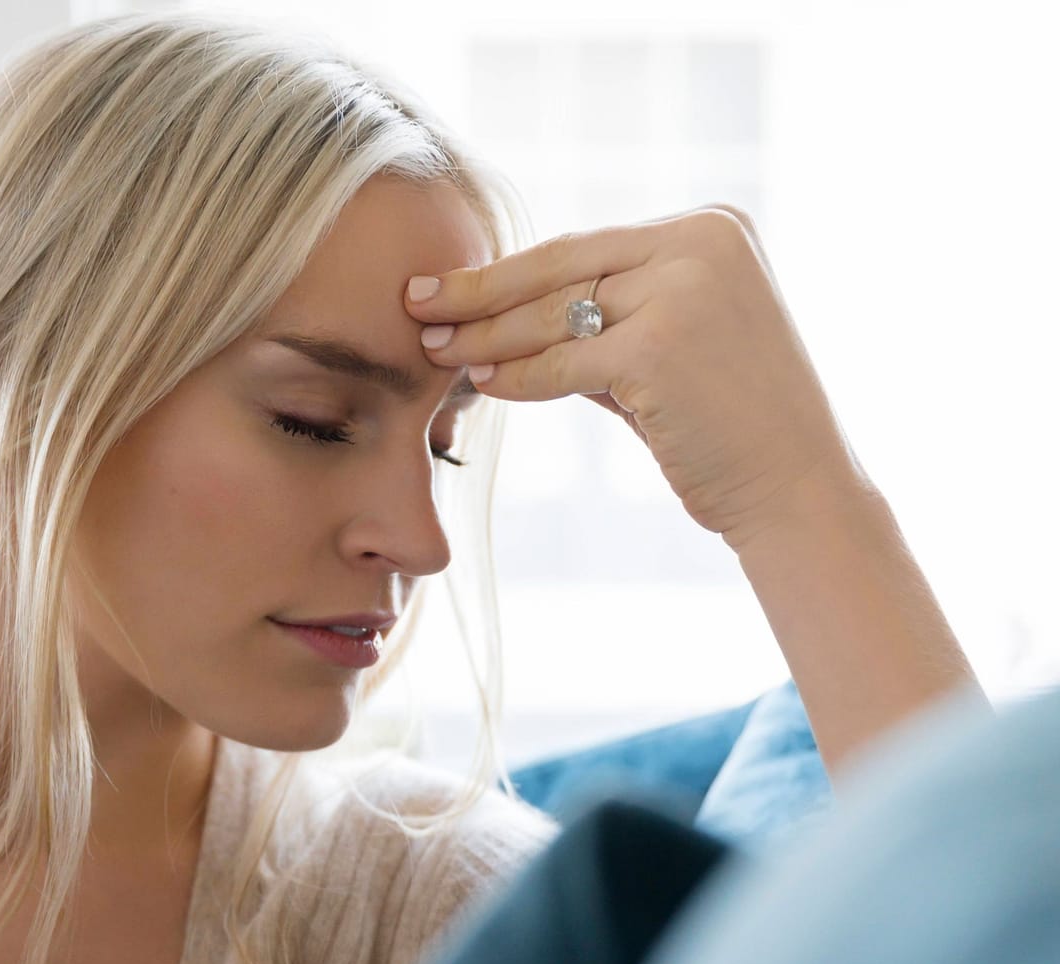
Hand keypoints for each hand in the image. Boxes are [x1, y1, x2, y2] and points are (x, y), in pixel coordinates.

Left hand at [405, 204, 867, 546]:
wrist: (796, 487)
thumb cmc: (727, 422)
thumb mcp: (672, 342)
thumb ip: (608, 314)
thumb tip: (511, 310)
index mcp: (710, 227)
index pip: (582, 247)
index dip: (507, 268)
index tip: (447, 282)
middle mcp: (701, 244)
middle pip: (558, 268)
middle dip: (477, 291)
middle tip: (415, 305)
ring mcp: (683, 290)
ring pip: (552, 314)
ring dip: (486, 338)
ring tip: (437, 350)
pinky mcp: (659, 347)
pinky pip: (560, 362)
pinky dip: (516, 378)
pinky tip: (483, 387)